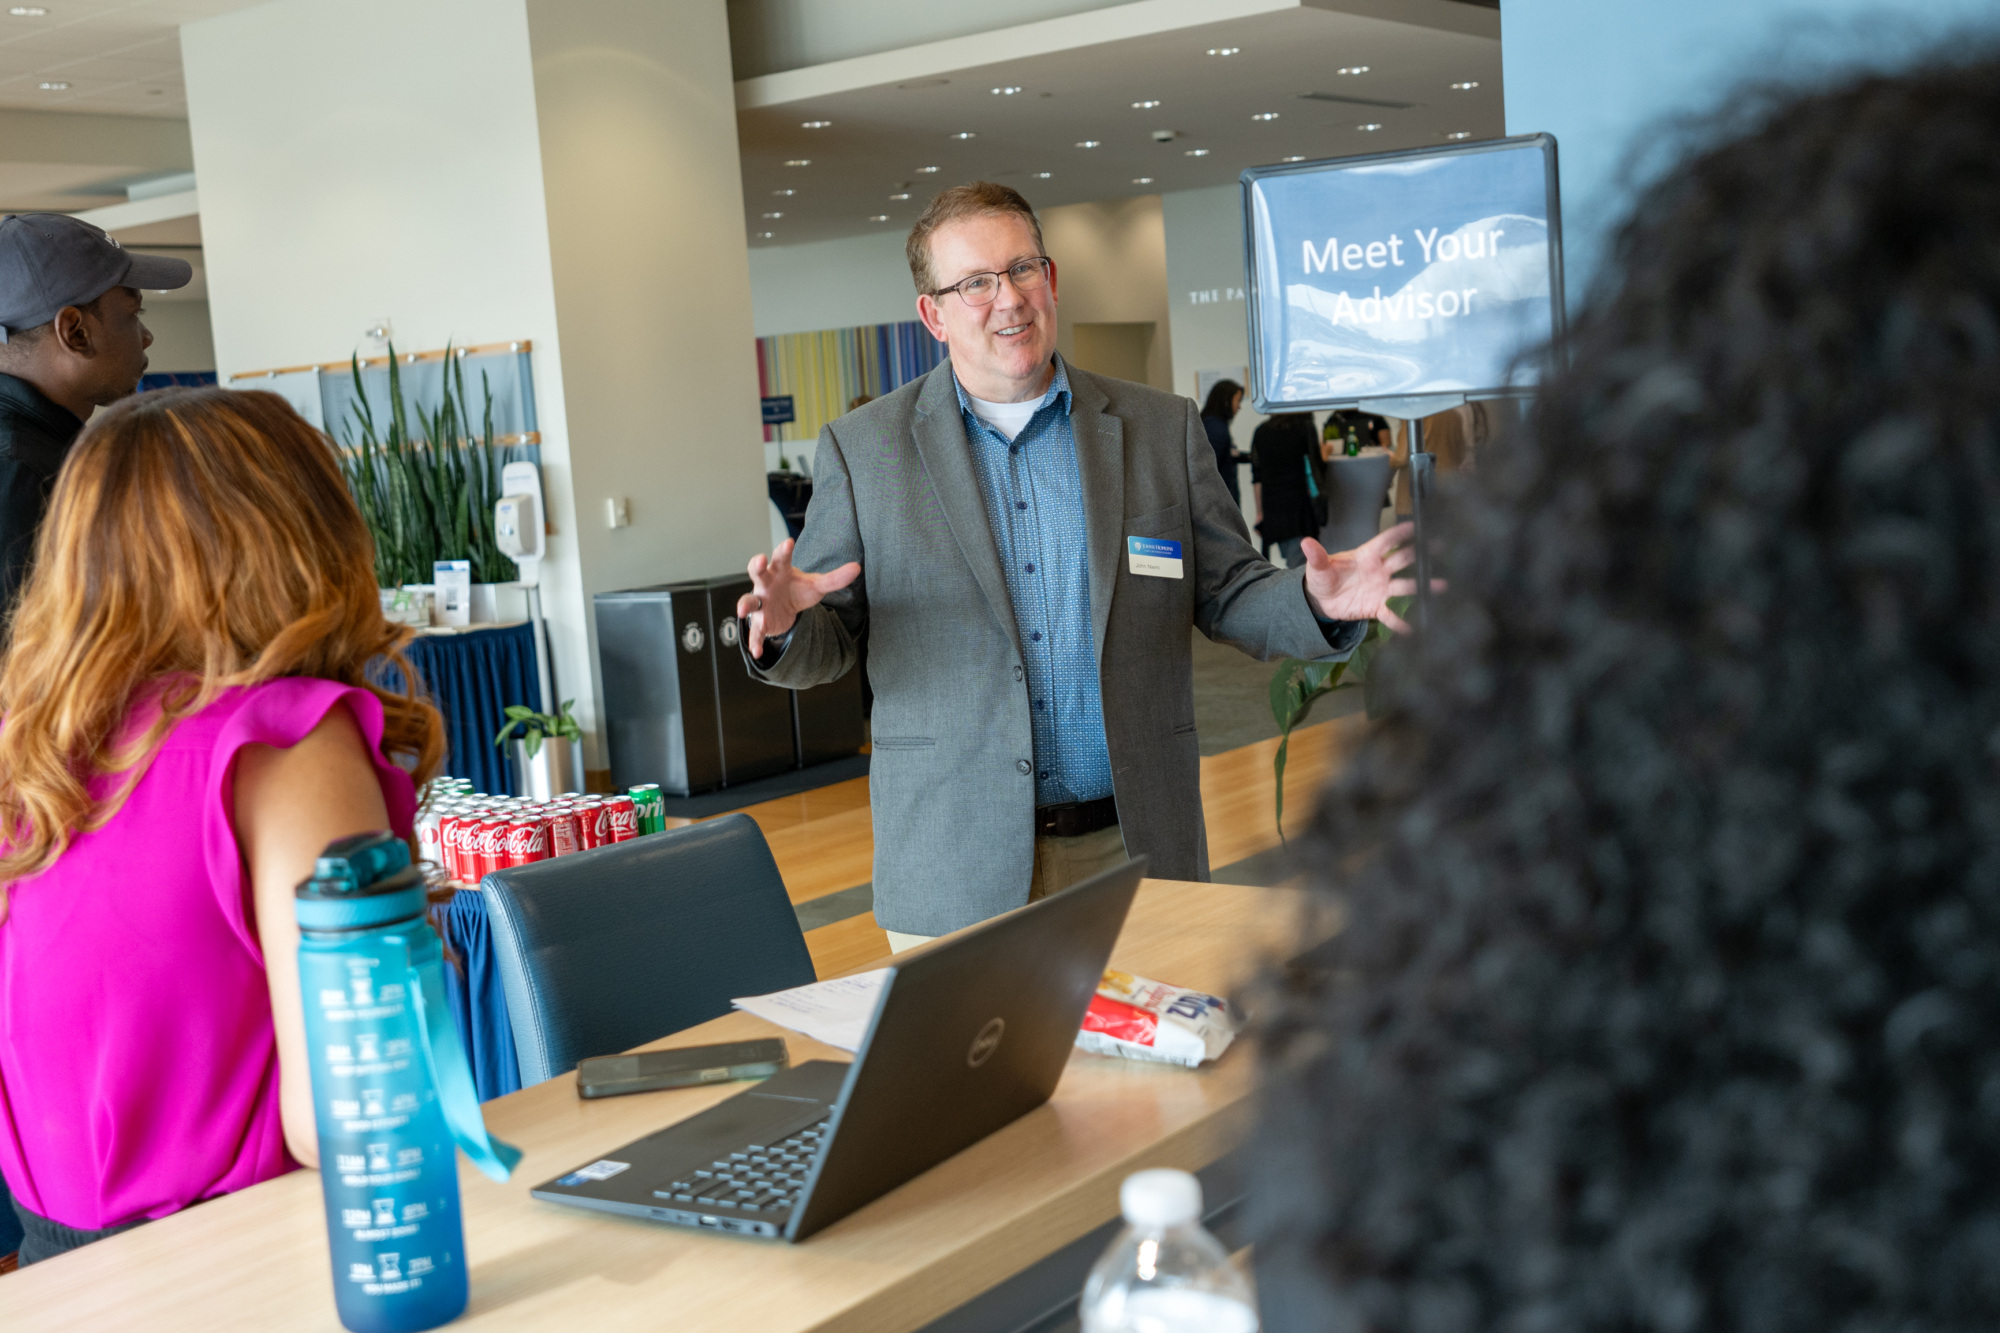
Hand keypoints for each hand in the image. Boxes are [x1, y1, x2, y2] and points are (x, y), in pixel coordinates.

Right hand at [736, 538, 861, 657]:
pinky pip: (755, 632)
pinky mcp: (761, 622)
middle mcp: (766, 584)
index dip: (783, 550)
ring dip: (744, 604)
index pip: (781, 557)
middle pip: (757, 572)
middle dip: (756, 566)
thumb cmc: (797, 590)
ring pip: (748, 601)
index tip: (788, 543)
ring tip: (742, 611)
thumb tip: (857, 568)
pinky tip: (757, 652)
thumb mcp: (817, 585)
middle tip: (759, 561)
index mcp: (780, 570)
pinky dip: (754, 642)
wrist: (786, 610)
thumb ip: (835, 578)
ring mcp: (761, 603)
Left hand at [1301, 523, 1429, 634]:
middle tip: (1439, 547)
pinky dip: (1401, 622)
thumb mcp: (1317, 567)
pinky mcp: (1376, 607)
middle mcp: (1379, 570)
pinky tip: (1413, 627)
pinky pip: (1391, 614)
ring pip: (1405, 585)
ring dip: (1422, 585)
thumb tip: (1306, 543)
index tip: (1417, 525)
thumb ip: (1316, 557)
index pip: (1386, 541)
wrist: (1321, 601)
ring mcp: (1381, 588)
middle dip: (1421, 554)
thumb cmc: (1323, 578)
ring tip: (1442, 585)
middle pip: (1403, 560)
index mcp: (1366, 555)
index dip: (1400, 533)